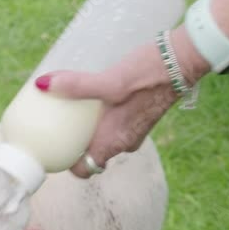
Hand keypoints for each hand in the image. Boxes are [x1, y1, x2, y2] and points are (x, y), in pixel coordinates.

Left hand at [36, 26, 209, 177]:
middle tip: (53, 125)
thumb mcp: (111, 81)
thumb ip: (78, 86)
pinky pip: (112, 124)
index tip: (50, 149)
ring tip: (68, 109)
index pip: (83, 170)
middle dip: (72, 144)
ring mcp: (133, 130)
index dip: (66, 164)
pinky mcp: (138, 116)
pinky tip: (91, 97)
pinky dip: (100, 117)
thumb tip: (42, 84)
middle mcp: (123, 141)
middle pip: (90, 154)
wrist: (185, 60)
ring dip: (86, 129)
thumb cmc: (151, 74)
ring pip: (102, 138)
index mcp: (114, 142)